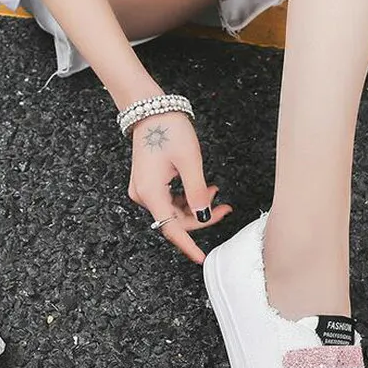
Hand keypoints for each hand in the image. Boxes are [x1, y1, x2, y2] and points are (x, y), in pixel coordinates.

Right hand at [127, 112, 231, 263]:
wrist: (150, 109)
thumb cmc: (168, 130)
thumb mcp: (190, 162)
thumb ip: (197, 192)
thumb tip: (204, 216)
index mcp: (150, 193)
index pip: (171, 229)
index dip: (188, 245)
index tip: (201, 258)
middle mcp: (143, 195)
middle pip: (175, 220)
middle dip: (201, 217)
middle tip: (224, 208)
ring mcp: (144, 189)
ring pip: (174, 210)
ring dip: (196, 206)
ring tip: (215, 191)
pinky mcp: (149, 183)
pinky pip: (170, 199)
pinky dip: (187, 198)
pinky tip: (203, 188)